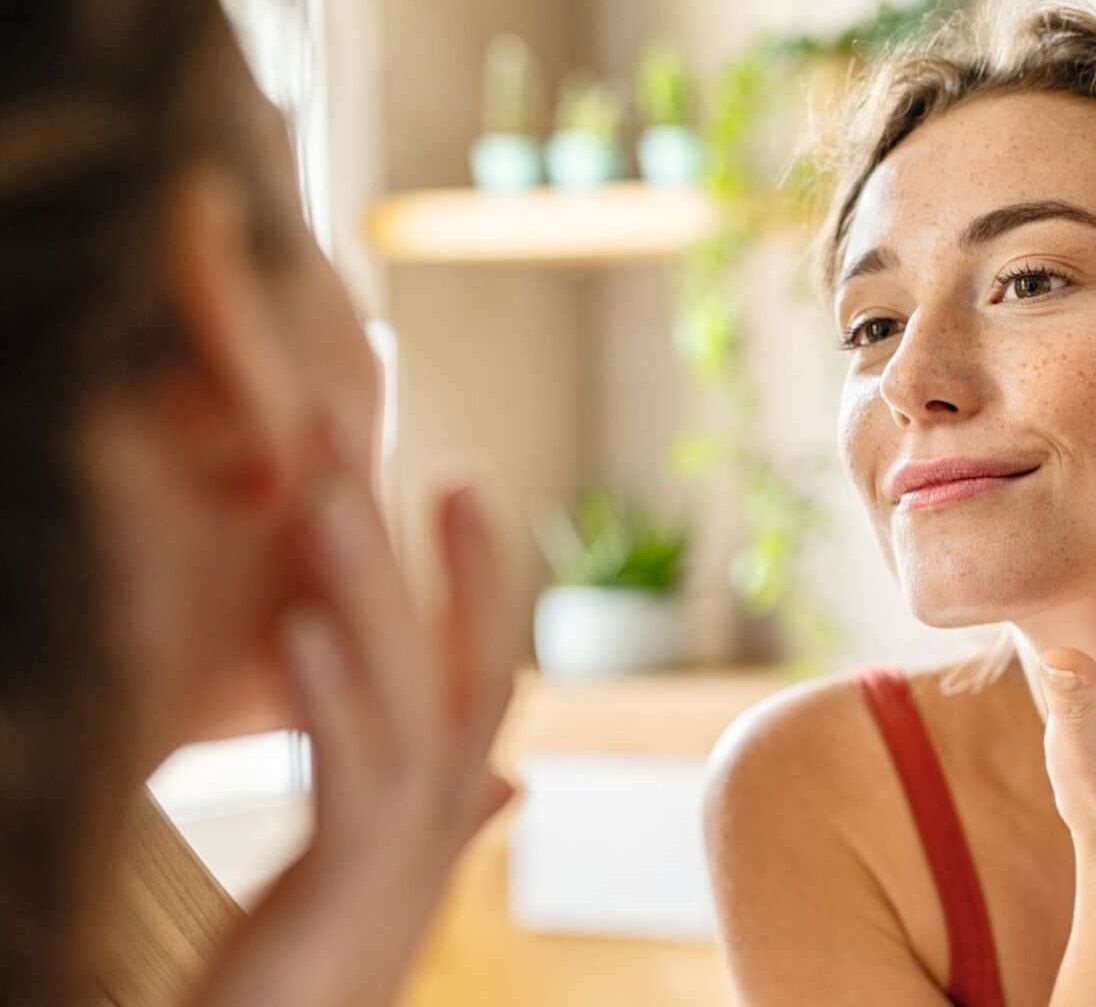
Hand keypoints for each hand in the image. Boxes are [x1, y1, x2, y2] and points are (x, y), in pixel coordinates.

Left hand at [190, 420, 516, 1006]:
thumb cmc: (324, 969)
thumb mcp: (383, 870)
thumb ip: (449, 811)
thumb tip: (510, 774)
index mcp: (442, 802)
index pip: (479, 666)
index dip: (479, 574)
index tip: (459, 476)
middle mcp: (442, 817)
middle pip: (447, 658)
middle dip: (415, 544)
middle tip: (364, 431)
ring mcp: (404, 852)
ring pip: (404, 698)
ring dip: (367, 590)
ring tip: (325, 493)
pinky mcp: (347, 887)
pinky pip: (348, 776)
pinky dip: (328, 696)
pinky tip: (297, 624)